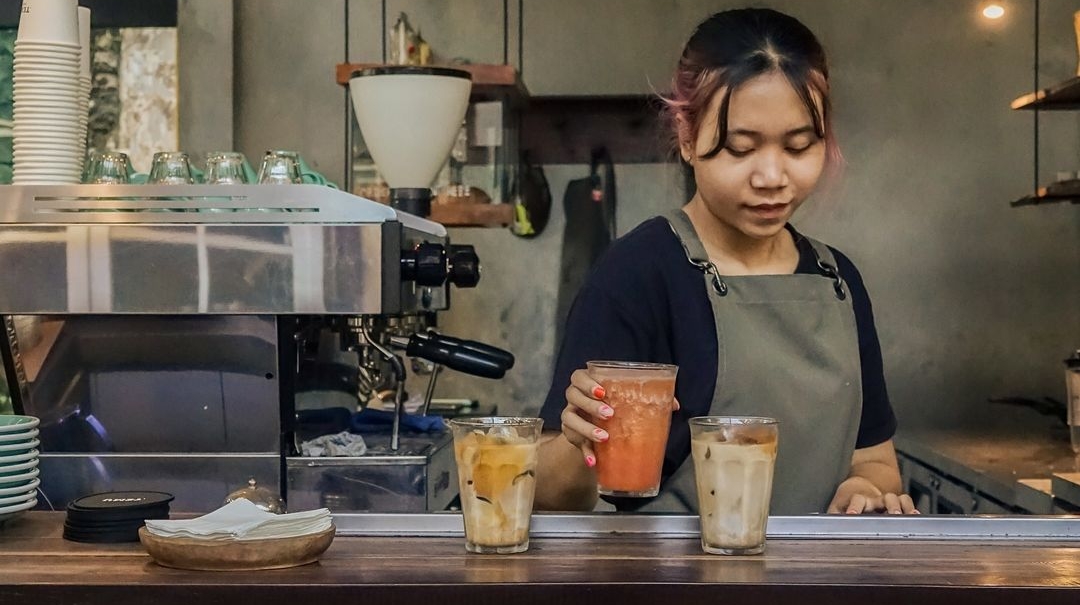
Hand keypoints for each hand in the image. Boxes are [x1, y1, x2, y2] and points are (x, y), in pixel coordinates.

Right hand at [560, 369, 679, 467]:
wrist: (598, 430)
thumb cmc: (615, 408)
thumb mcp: (628, 401)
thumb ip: (649, 399)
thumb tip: (673, 405)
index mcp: (588, 383)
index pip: (579, 376)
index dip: (588, 383)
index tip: (603, 391)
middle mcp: (575, 397)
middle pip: (573, 394)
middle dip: (590, 404)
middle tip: (610, 414)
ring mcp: (571, 415)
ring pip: (570, 417)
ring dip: (587, 428)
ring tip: (604, 438)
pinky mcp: (571, 435)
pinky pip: (575, 443)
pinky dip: (585, 452)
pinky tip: (594, 461)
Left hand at [826, 476, 918, 514]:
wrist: (863, 484)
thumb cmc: (848, 501)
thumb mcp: (837, 507)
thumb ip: (833, 517)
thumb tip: (821, 529)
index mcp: (859, 499)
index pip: (857, 499)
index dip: (855, 507)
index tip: (853, 515)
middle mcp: (876, 499)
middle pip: (885, 498)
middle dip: (890, 507)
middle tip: (893, 515)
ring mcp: (888, 501)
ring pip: (898, 499)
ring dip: (903, 508)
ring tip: (905, 518)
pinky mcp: (898, 504)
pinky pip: (907, 502)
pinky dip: (912, 509)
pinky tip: (916, 518)